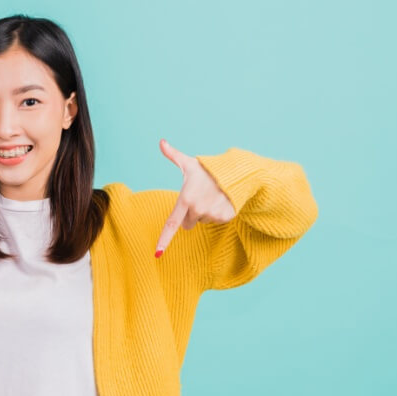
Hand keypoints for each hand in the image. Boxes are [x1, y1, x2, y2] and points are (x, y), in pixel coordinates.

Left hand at [155, 138, 235, 257]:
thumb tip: (161, 142)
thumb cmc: (209, 170)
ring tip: (212, 196)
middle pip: (187, 223)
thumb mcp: (190, 164)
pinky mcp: (224, 218)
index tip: (157, 253)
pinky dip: (217, 213)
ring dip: (205, 212)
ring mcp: (212, 215)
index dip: (164, 239)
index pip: (171, 223)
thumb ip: (173, 155)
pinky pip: (215, 221)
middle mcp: (198, 209)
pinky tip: (221, 201)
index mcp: (186, 199)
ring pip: (202, 221)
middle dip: (191, 214)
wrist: (238, 172)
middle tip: (199, 198)